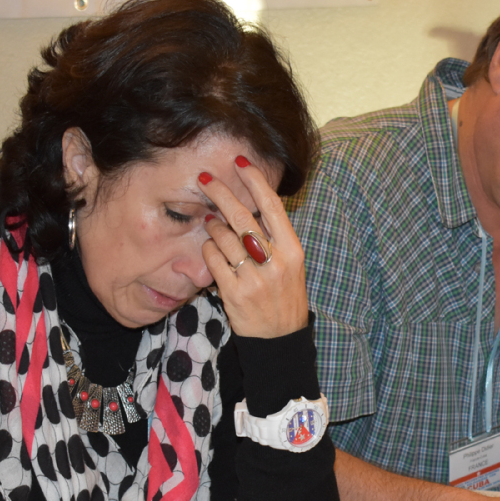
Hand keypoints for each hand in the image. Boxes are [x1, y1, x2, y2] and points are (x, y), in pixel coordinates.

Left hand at [200, 157, 309, 338]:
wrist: (280, 338)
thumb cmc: (284, 296)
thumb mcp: (291, 265)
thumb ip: (275, 237)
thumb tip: (252, 204)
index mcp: (293, 250)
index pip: (272, 206)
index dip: (255, 181)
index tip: (240, 162)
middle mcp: (275, 262)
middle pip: (243, 217)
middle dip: (220, 193)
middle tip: (206, 179)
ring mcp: (254, 278)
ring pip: (224, 237)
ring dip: (212, 225)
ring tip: (210, 222)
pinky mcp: (234, 292)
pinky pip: (213, 259)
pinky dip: (208, 250)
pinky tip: (211, 249)